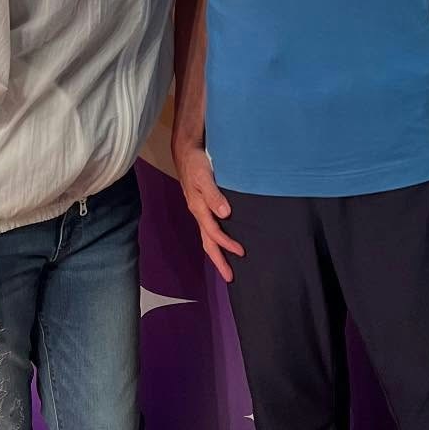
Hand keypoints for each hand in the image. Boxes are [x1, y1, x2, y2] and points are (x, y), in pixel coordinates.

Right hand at [174, 141, 243, 281]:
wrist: (186, 152)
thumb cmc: (196, 163)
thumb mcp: (203, 176)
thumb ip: (213, 194)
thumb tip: (225, 213)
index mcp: (198, 209)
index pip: (214, 233)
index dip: (227, 244)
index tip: (242, 253)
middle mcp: (199, 212)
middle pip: (208, 242)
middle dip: (218, 261)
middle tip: (230, 277)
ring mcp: (200, 210)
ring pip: (208, 237)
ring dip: (217, 252)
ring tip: (227, 266)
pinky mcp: (202, 205)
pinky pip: (209, 228)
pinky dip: (216, 239)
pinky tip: (224, 240)